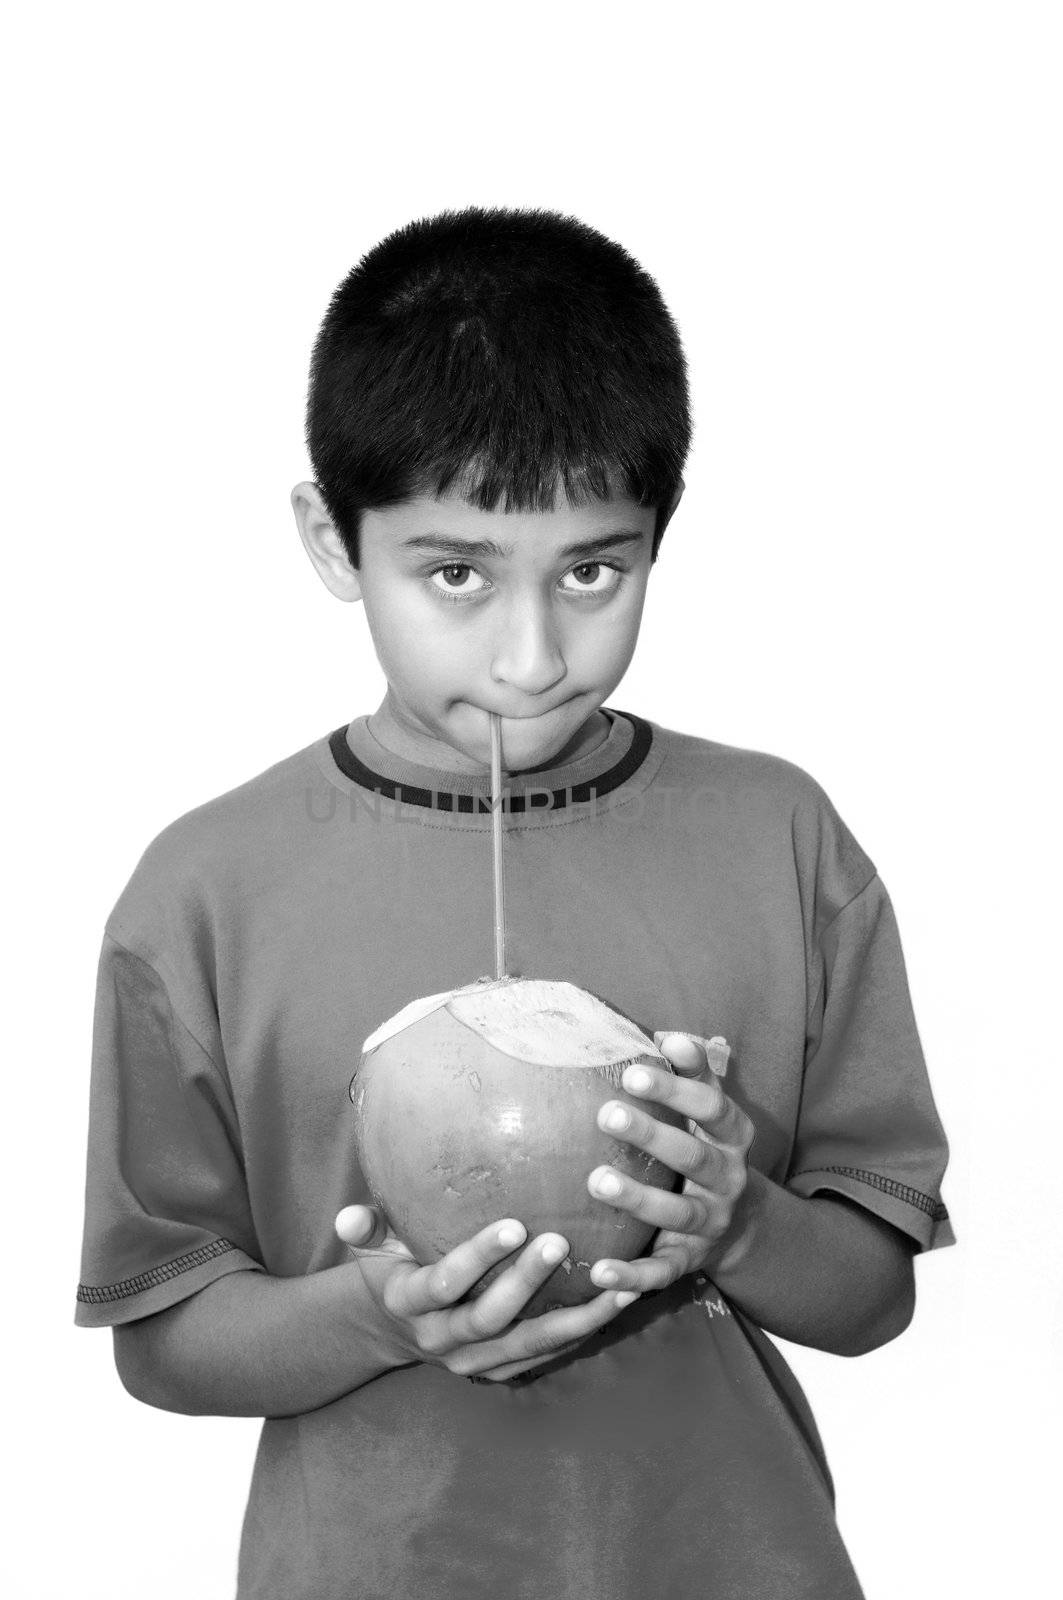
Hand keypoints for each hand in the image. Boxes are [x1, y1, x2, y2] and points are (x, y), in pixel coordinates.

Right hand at [335, 1205, 636, 1382]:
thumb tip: (345, 1218)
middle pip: (489, 1318)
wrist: (395, 1331)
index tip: (513, 1223)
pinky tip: (623, 1299)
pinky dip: (585, 1330)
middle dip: (526, 1283)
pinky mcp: (503, 1370)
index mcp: (410, 1303)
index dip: (476, 1258)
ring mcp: (477, 1361)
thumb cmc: (393, 1266)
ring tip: (619, 1284)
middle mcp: (443, 1340)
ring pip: (530, 1345)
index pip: (443, 1283)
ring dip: (577, 1317)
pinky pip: (549, 1354)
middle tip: (561, 1241)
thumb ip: (367, 1228)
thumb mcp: (375, 1247)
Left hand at [585, 1033, 756, 1294]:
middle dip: (652, 1134)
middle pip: (693, 1156)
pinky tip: (598, 1271)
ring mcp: (709, 1222)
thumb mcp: (709, 1113)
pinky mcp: (688, 1261)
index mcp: (731, 1136)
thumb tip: (668, 1033)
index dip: (683, 1082)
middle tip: (608, 1111)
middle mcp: (727, 1179)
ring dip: (637, 1198)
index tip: (649, 1057)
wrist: (741, 1226)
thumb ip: (693, 1075)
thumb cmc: (705, 1148)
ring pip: (676, 1212)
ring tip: (596, 1180)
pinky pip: (660, 1271)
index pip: (712, 1105)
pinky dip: (631, 1276)